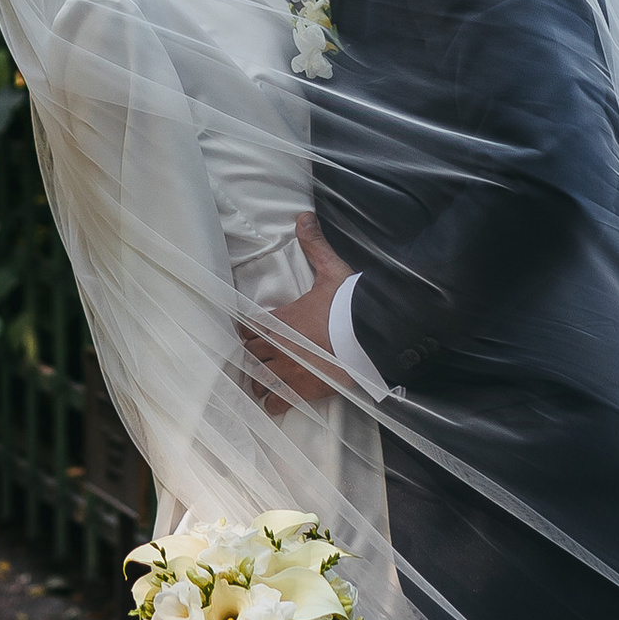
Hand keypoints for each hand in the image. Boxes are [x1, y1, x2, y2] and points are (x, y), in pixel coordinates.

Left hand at [243, 209, 348, 407]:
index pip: (247, 326)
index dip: (247, 328)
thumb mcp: (332, 271)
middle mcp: (278, 346)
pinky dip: (273, 403)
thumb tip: (304, 216)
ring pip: (258, 379)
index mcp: (281, 318)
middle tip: (260, 354)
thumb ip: (315, 245)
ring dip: (259, 379)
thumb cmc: (350, 305)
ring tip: (264, 379)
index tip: (250, 330)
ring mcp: (288, 371)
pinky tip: (275, 401)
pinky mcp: (302, 391)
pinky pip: (276, 403)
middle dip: (254, 353)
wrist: (371, 336)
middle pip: (250, 353)